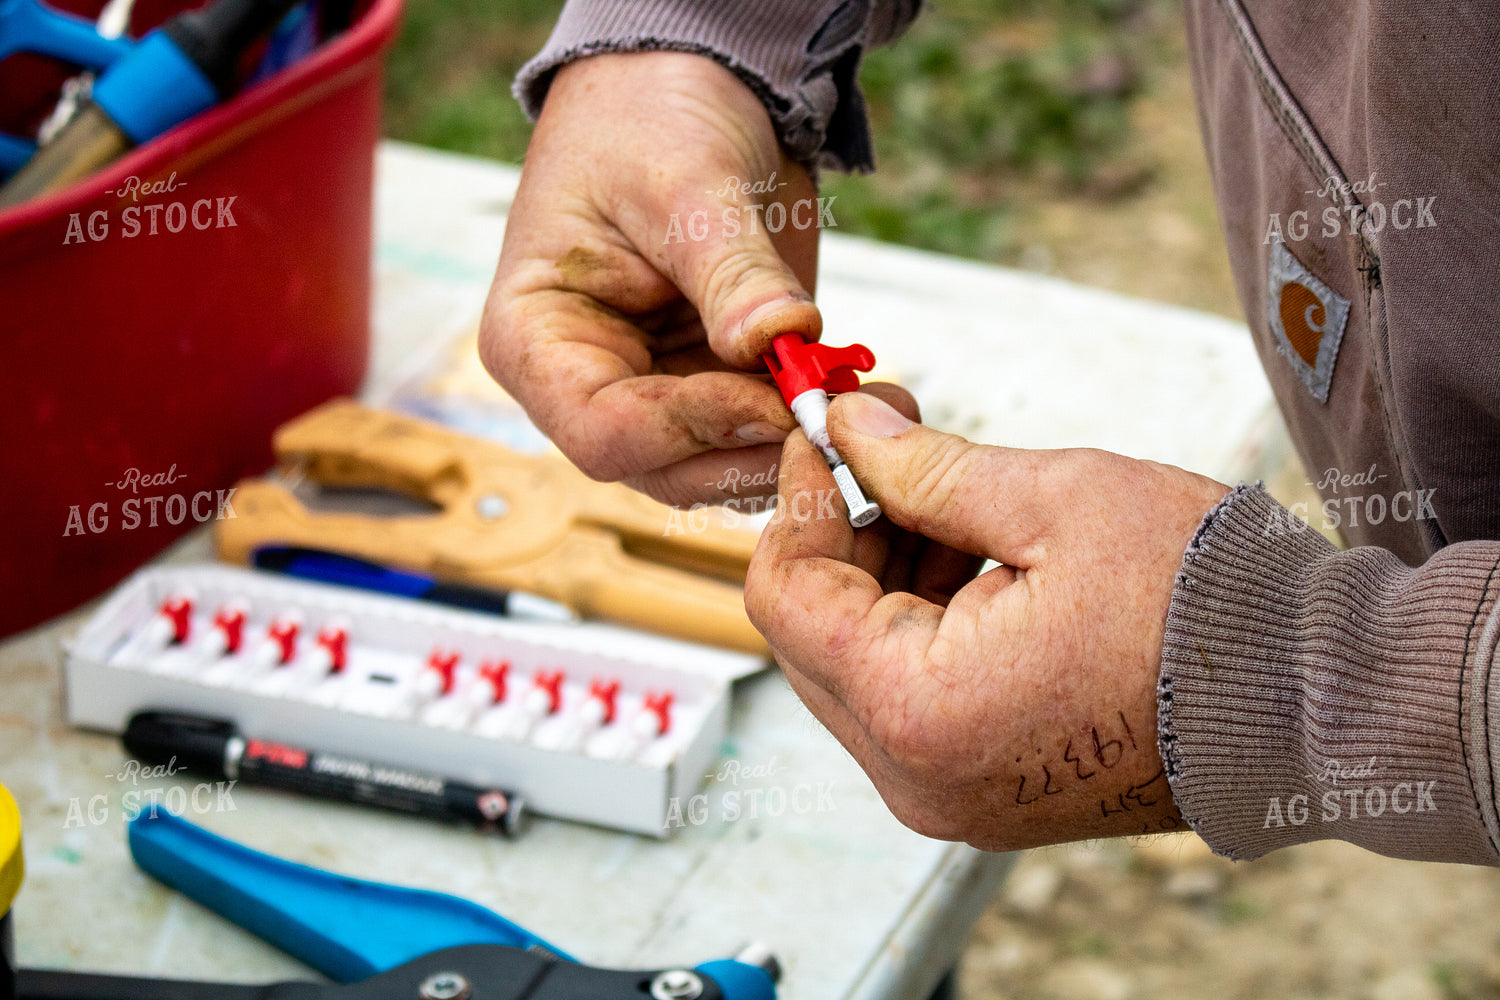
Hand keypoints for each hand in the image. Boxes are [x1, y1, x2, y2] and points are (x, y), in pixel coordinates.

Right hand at [480, 52, 913, 506]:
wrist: (689, 83)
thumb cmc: (648, 119)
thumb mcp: (686, 184)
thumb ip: (731, 272)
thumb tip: (779, 339)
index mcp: (538, 342)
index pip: (604, 430)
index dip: (693, 429)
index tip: (776, 399)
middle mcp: (591, 384)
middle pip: (667, 469)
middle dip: (752, 451)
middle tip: (832, 413)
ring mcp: (659, 393)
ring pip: (722, 468)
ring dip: (793, 448)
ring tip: (862, 401)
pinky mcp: (720, 386)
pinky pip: (763, 435)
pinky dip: (812, 423)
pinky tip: (861, 391)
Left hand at [744, 392, 1230, 850]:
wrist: (1313, 697)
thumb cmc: (1201, 598)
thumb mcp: (1054, 501)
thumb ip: (923, 468)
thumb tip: (845, 429)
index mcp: (919, 711)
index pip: (786, 595)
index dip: (798, 498)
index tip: (827, 428)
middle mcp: (917, 775)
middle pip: (815, 633)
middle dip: (843, 531)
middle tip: (891, 442)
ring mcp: (951, 793)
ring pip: (861, 662)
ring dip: (886, 572)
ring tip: (953, 495)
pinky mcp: (987, 790)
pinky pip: (915, 695)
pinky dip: (926, 621)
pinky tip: (980, 556)